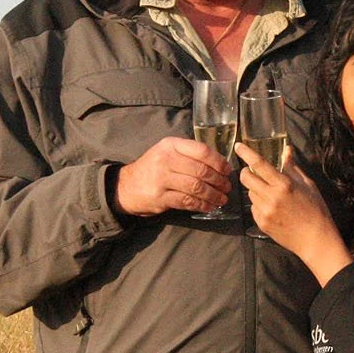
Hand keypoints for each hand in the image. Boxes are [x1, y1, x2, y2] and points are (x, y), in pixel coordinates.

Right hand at [115, 137, 232, 215]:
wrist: (126, 186)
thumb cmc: (153, 168)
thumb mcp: (166, 152)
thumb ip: (188, 154)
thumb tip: (219, 163)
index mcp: (171, 145)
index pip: (202, 151)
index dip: (219, 162)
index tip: (227, 170)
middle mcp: (166, 160)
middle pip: (202, 171)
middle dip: (219, 181)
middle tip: (227, 187)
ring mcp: (162, 179)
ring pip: (197, 187)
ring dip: (213, 195)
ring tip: (222, 199)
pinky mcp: (160, 197)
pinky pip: (187, 201)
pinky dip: (202, 205)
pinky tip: (209, 207)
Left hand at [236, 144, 352, 285]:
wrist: (315, 240)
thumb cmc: (316, 210)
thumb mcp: (308, 185)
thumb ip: (293, 167)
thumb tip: (286, 150)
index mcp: (284, 185)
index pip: (259, 164)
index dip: (246, 153)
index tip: (238, 146)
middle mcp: (271, 197)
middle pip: (246, 178)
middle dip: (246, 172)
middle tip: (253, 172)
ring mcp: (264, 211)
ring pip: (250, 193)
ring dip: (255, 189)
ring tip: (270, 194)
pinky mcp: (261, 223)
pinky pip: (253, 207)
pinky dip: (259, 204)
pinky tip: (272, 208)